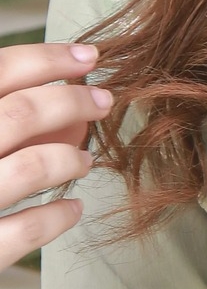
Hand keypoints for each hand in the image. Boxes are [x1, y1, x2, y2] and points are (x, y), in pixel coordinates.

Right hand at [0, 43, 108, 268]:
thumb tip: (44, 77)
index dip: (46, 58)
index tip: (87, 57)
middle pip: (21, 114)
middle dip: (71, 102)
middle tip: (103, 101)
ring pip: (30, 168)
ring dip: (70, 158)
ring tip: (86, 160)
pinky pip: (25, 231)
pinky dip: (58, 216)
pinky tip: (73, 208)